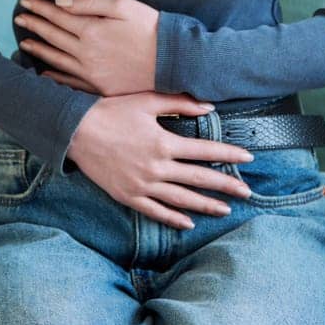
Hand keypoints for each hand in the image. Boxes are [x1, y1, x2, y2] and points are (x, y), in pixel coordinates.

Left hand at [16, 0, 157, 96]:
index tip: (26, 1)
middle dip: (34, 25)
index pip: (58, 16)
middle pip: (53, 36)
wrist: (172, 61)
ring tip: (24, 42)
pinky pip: (69, 81)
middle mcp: (86, 52)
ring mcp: (91, 72)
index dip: (40, 8)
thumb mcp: (123, 5)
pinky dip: (53, 76)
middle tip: (19, 18)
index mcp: (91, 29)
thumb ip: (90, 2)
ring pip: (56, 59)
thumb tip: (60, 2)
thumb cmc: (151, 27)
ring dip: (38, 49)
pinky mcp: (99, 86)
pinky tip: (44, 72)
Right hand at [66, 92, 253, 228]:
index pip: (205, 150)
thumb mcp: (147, 101)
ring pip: (182, 199)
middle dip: (226, 185)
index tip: (248, 159)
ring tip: (226, 211)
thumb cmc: (111, 111)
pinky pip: (156, 211)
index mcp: (164, 143)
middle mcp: (157, 167)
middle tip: (248, 192)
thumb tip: (209, 106)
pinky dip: (174, 219)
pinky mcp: (129, 196)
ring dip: (206, 205)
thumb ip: (180, 104)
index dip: (229, 154)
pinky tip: (188, 223)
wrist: (76, 132)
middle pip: (199, 178)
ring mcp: (143, 185)